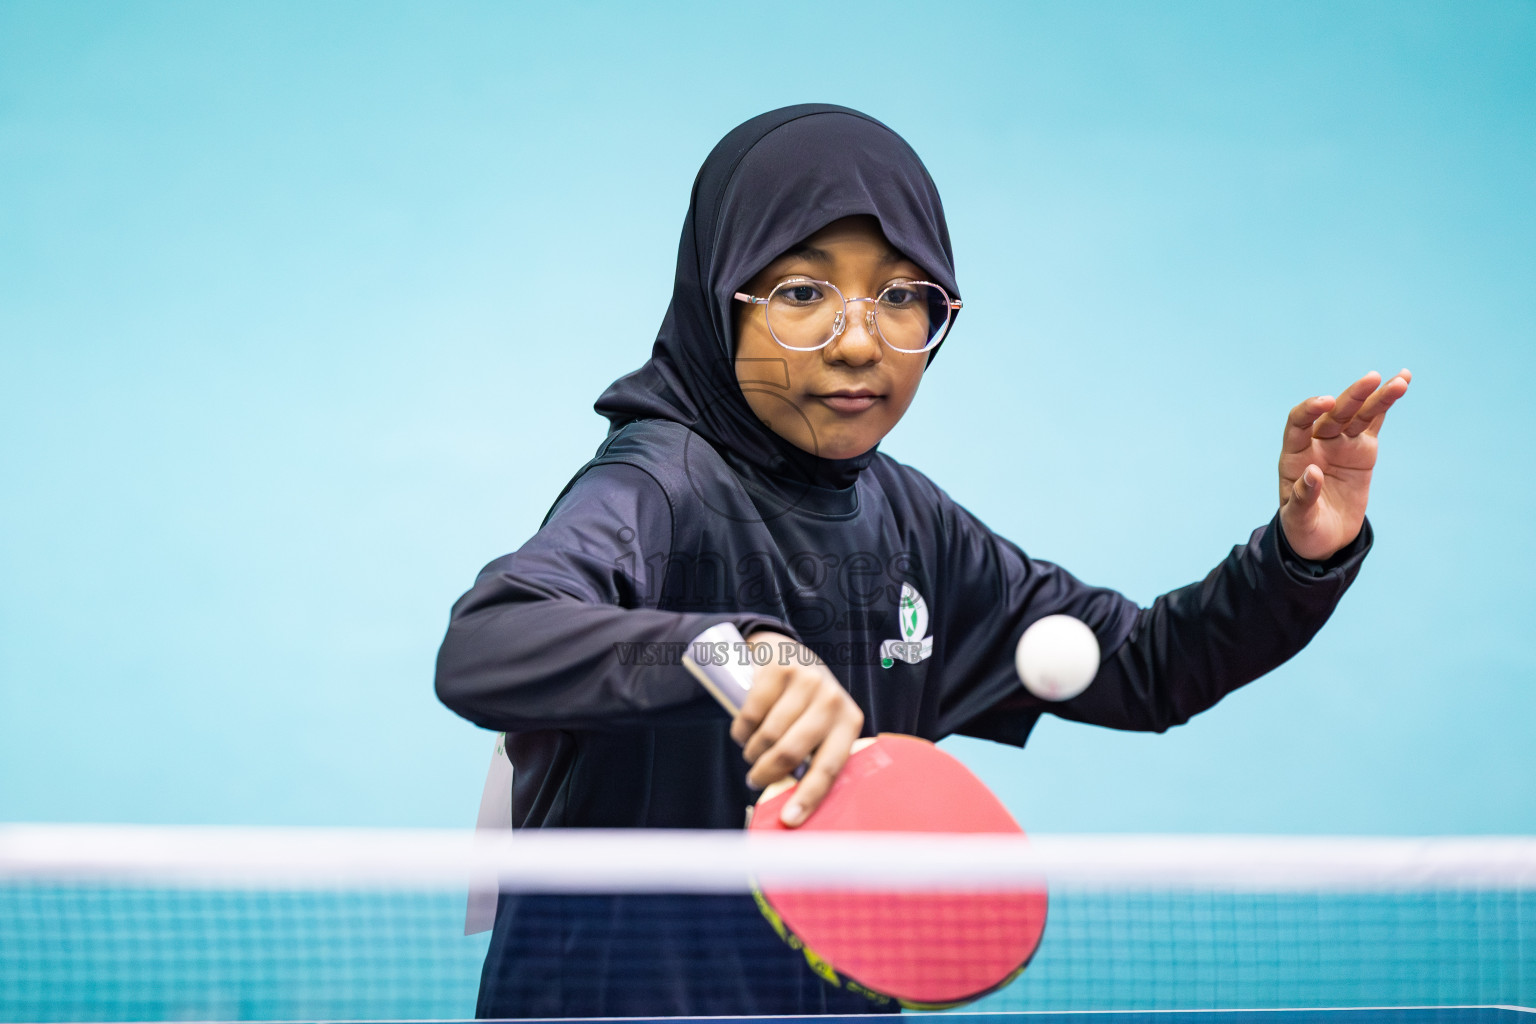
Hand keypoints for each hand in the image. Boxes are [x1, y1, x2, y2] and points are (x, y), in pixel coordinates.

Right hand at [733, 630, 864, 827]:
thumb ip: (813, 758)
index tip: (789, 819)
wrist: (786, 653)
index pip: (829, 767)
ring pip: (767, 736)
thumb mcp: (820, 727)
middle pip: (791, 752)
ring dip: (752, 752)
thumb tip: (793, 808)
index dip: (808, 796)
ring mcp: (805, 681)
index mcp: (849, 721)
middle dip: (766, 774)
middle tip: (755, 779)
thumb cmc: (805, 704)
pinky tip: (745, 730)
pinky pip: (750, 715)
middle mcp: (831, 699)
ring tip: (753, 750)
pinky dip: (741, 731)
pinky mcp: (778, 669)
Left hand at [1279, 369, 1411, 560]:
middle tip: (1371, 379)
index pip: (1298, 423)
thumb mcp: (1299, 518)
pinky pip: (1374, 422)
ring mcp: (1341, 443)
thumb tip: (1313, 472)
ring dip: (1378, 396)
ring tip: (1400, 380)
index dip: (1310, 410)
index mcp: (1294, 455)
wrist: (1323, 536)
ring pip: (1359, 415)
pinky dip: (1386, 404)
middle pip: (1334, 413)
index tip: (1326, 402)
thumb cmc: (1304, 526)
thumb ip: (1304, 497)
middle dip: (1352, 396)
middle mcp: (1317, 442)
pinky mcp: (1362, 449)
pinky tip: (1401, 382)